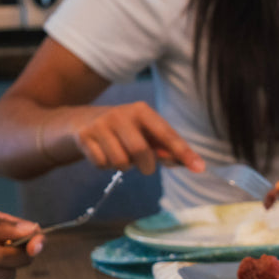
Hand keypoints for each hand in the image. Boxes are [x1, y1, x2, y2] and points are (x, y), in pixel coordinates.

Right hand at [70, 101, 204, 174]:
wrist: (80, 122)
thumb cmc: (123, 132)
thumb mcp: (145, 134)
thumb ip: (167, 150)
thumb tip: (190, 164)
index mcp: (142, 111)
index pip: (167, 135)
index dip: (183, 153)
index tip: (199, 168)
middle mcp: (121, 114)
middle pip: (141, 152)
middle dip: (146, 166)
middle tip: (144, 166)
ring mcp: (100, 124)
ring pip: (121, 162)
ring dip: (124, 167)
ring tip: (119, 154)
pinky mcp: (83, 136)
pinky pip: (102, 164)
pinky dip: (105, 166)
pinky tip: (101, 152)